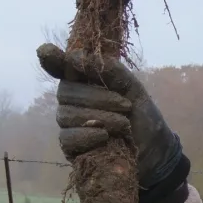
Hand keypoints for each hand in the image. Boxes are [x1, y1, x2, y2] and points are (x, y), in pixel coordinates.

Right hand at [36, 43, 183, 190]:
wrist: (155, 151)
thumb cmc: (143, 117)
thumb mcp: (132, 89)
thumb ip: (110, 70)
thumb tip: (76, 57)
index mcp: (84, 82)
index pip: (60, 67)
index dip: (53, 59)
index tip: (47, 51)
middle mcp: (72, 102)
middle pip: (66, 92)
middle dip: (98, 97)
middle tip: (125, 106)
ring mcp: (69, 125)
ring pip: (67, 115)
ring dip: (100, 117)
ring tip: (124, 124)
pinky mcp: (71, 149)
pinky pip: (67, 138)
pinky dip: (87, 135)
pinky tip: (105, 136)